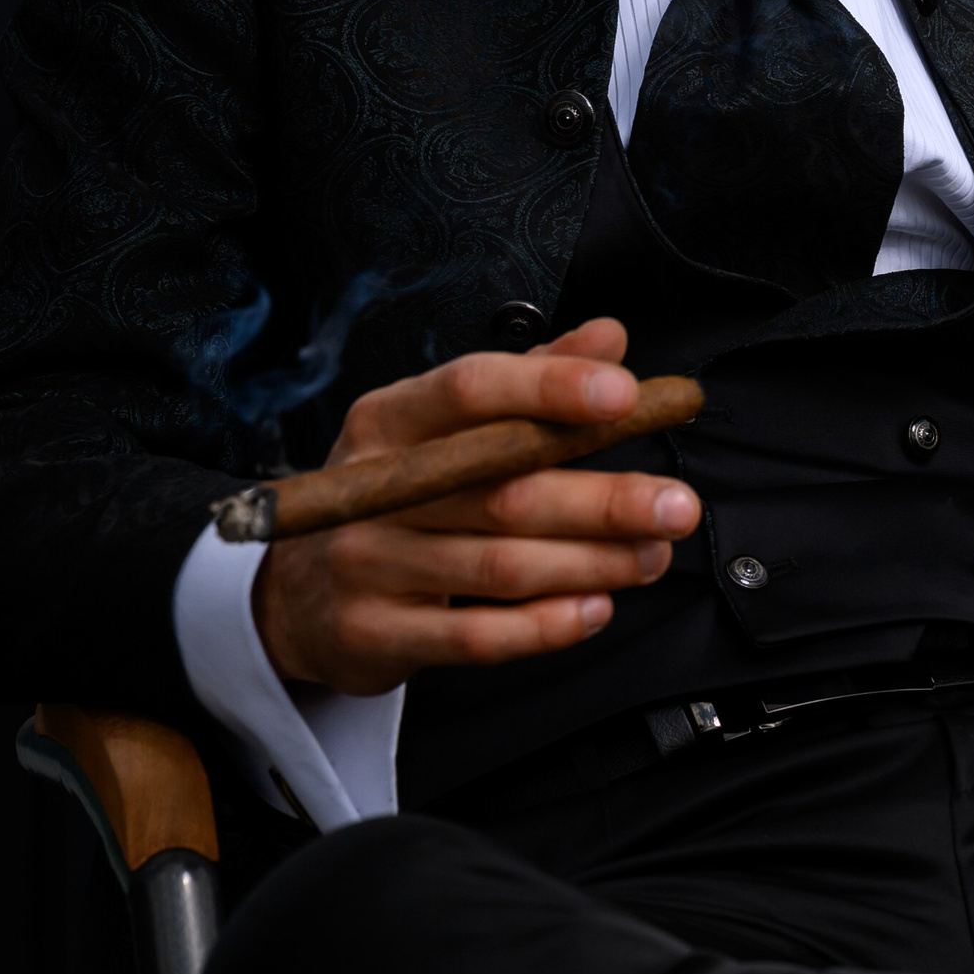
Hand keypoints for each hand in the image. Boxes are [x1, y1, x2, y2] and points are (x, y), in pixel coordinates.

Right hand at [252, 318, 700, 694]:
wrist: (296, 594)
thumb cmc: (398, 494)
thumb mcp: (445, 426)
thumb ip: (532, 379)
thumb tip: (610, 337)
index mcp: (391, 417)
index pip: (471, 389)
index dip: (550, 387)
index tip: (627, 395)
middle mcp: (369, 486)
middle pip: (501, 490)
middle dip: (603, 499)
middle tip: (678, 505)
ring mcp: (364, 563)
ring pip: (499, 566)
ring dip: (592, 563)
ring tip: (653, 556)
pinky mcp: (371, 634)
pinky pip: (474, 636)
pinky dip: (545, 627)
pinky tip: (595, 608)